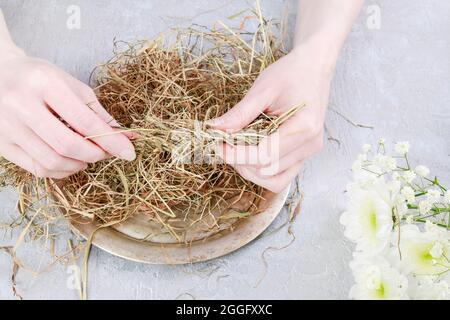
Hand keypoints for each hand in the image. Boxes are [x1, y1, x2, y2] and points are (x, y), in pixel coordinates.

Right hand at [0, 48, 134, 178]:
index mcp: (45, 84)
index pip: (85, 121)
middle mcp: (22, 105)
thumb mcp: (71, 85)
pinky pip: (37, 169)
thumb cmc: (40, 78)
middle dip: (95, 154)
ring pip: (52, 161)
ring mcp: (7, 126)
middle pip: (68, 145)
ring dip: (79, 165)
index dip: (111, 141)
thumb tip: (126, 137)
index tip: (129, 152)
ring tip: (88, 156)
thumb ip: (97, 112)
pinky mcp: (1, 144)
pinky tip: (70, 162)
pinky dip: (61, 171)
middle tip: (105, 153)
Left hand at [208, 43, 333, 192]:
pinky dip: (262, 171)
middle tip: (224, 145)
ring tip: (237, 151)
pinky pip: (281, 176)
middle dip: (240, 162)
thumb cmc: (290, 74)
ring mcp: (309, 152)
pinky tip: (250, 155)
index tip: (217, 143)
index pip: (263, 156)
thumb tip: (215, 129)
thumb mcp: (262, 89)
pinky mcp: (304, 154)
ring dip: (251, 171)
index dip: (236, 154)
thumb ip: (240, 113)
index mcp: (304, 127)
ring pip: (275, 180)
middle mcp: (310, 145)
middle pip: (267, 170)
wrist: (313, 67)